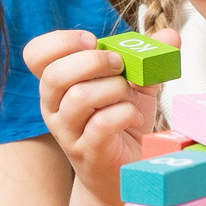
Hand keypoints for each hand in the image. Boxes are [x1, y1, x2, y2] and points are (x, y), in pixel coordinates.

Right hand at [23, 26, 179, 199]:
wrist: (126, 170)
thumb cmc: (122, 122)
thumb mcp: (136, 84)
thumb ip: (148, 57)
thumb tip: (170, 35)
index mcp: (58, 84)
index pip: (35, 54)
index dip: (61, 41)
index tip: (93, 41)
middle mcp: (54, 107)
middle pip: (55, 75)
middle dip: (94, 62)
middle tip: (119, 66)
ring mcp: (67, 133)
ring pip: (79, 98)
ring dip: (113, 89)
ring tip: (130, 96)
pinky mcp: (88, 152)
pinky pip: (101, 124)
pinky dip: (124, 113)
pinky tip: (133, 116)